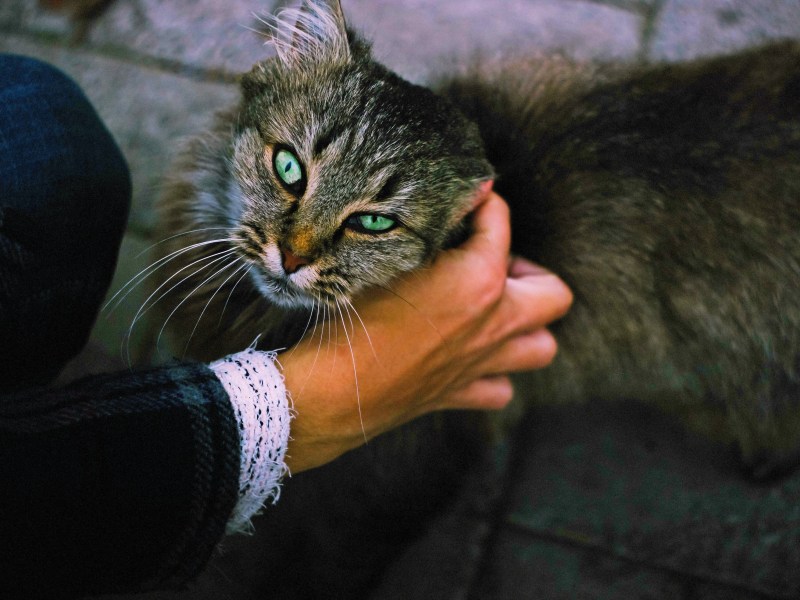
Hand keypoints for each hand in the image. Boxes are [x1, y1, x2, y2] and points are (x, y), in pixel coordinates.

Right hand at [279, 191, 572, 472]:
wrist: (332, 387)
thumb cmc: (353, 317)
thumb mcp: (386, 258)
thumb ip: (425, 231)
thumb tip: (443, 209)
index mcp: (480, 279)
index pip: (500, 221)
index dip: (483, 203)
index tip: (467, 202)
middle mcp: (494, 323)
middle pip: (554, 295)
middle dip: (532, 274)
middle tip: (497, 265)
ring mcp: (482, 363)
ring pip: (541, 348)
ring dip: (527, 326)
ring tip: (496, 312)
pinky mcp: (461, 394)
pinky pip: (501, 388)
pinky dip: (496, 372)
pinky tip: (471, 357)